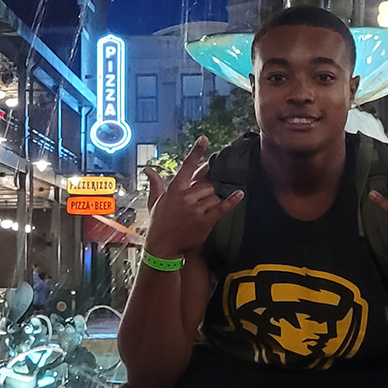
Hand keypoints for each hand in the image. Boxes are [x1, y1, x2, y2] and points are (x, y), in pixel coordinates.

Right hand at [142, 136, 243, 260]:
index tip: (205, 139)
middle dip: (206, 192)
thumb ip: (155, 184)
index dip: (196, 152)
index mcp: (174, 189)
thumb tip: (148, 169)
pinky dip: (232, 201)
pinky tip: (239, 194)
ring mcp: (196, 209)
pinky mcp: (205, 221)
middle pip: (206, 184)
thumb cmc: (158, 224)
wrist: (162, 248)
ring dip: (212, 202)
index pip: (187, 166)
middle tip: (200, 202)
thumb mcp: (154, 202)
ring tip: (202, 212)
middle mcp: (186, 197)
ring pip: (214, 196)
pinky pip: (221, 207)